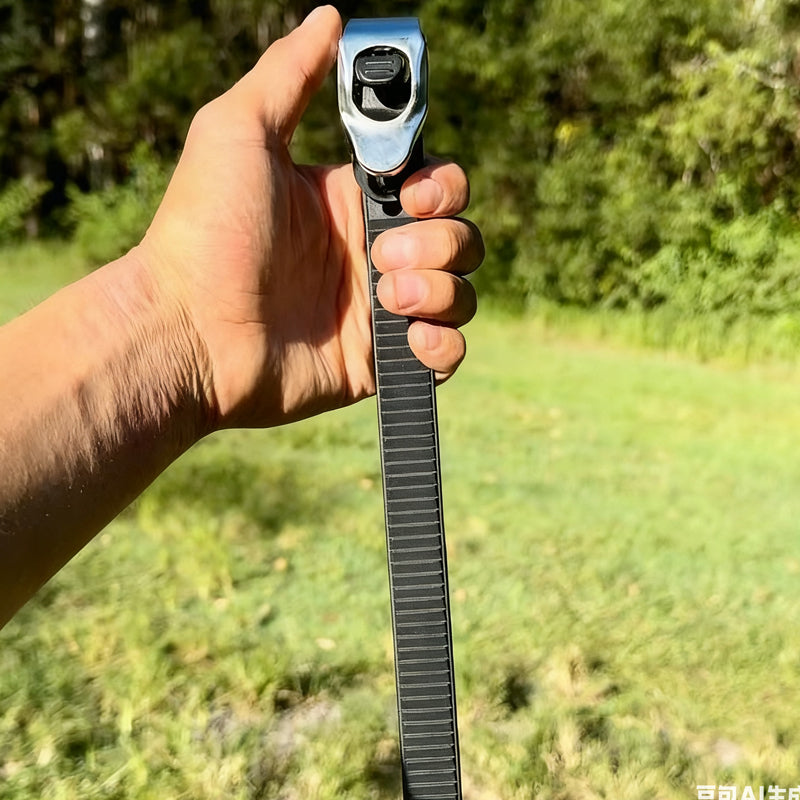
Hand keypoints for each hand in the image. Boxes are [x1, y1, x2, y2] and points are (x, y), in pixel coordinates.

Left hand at [138, 5, 482, 430]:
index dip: (441, 185)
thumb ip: (288, 74)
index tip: (411, 191)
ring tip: (387, 297)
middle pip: (459, 236)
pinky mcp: (378, 362)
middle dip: (439, 241)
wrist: (186, 334)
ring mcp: (377, 312)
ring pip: (460, 292)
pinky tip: (408, 337)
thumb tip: (332, 19)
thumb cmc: (205, 232)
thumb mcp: (236, 131)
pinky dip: (442, 344)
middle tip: (380, 254)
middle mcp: (370, 254)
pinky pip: (445, 353)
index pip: (434, 184)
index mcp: (350, 202)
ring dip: (440, 290)